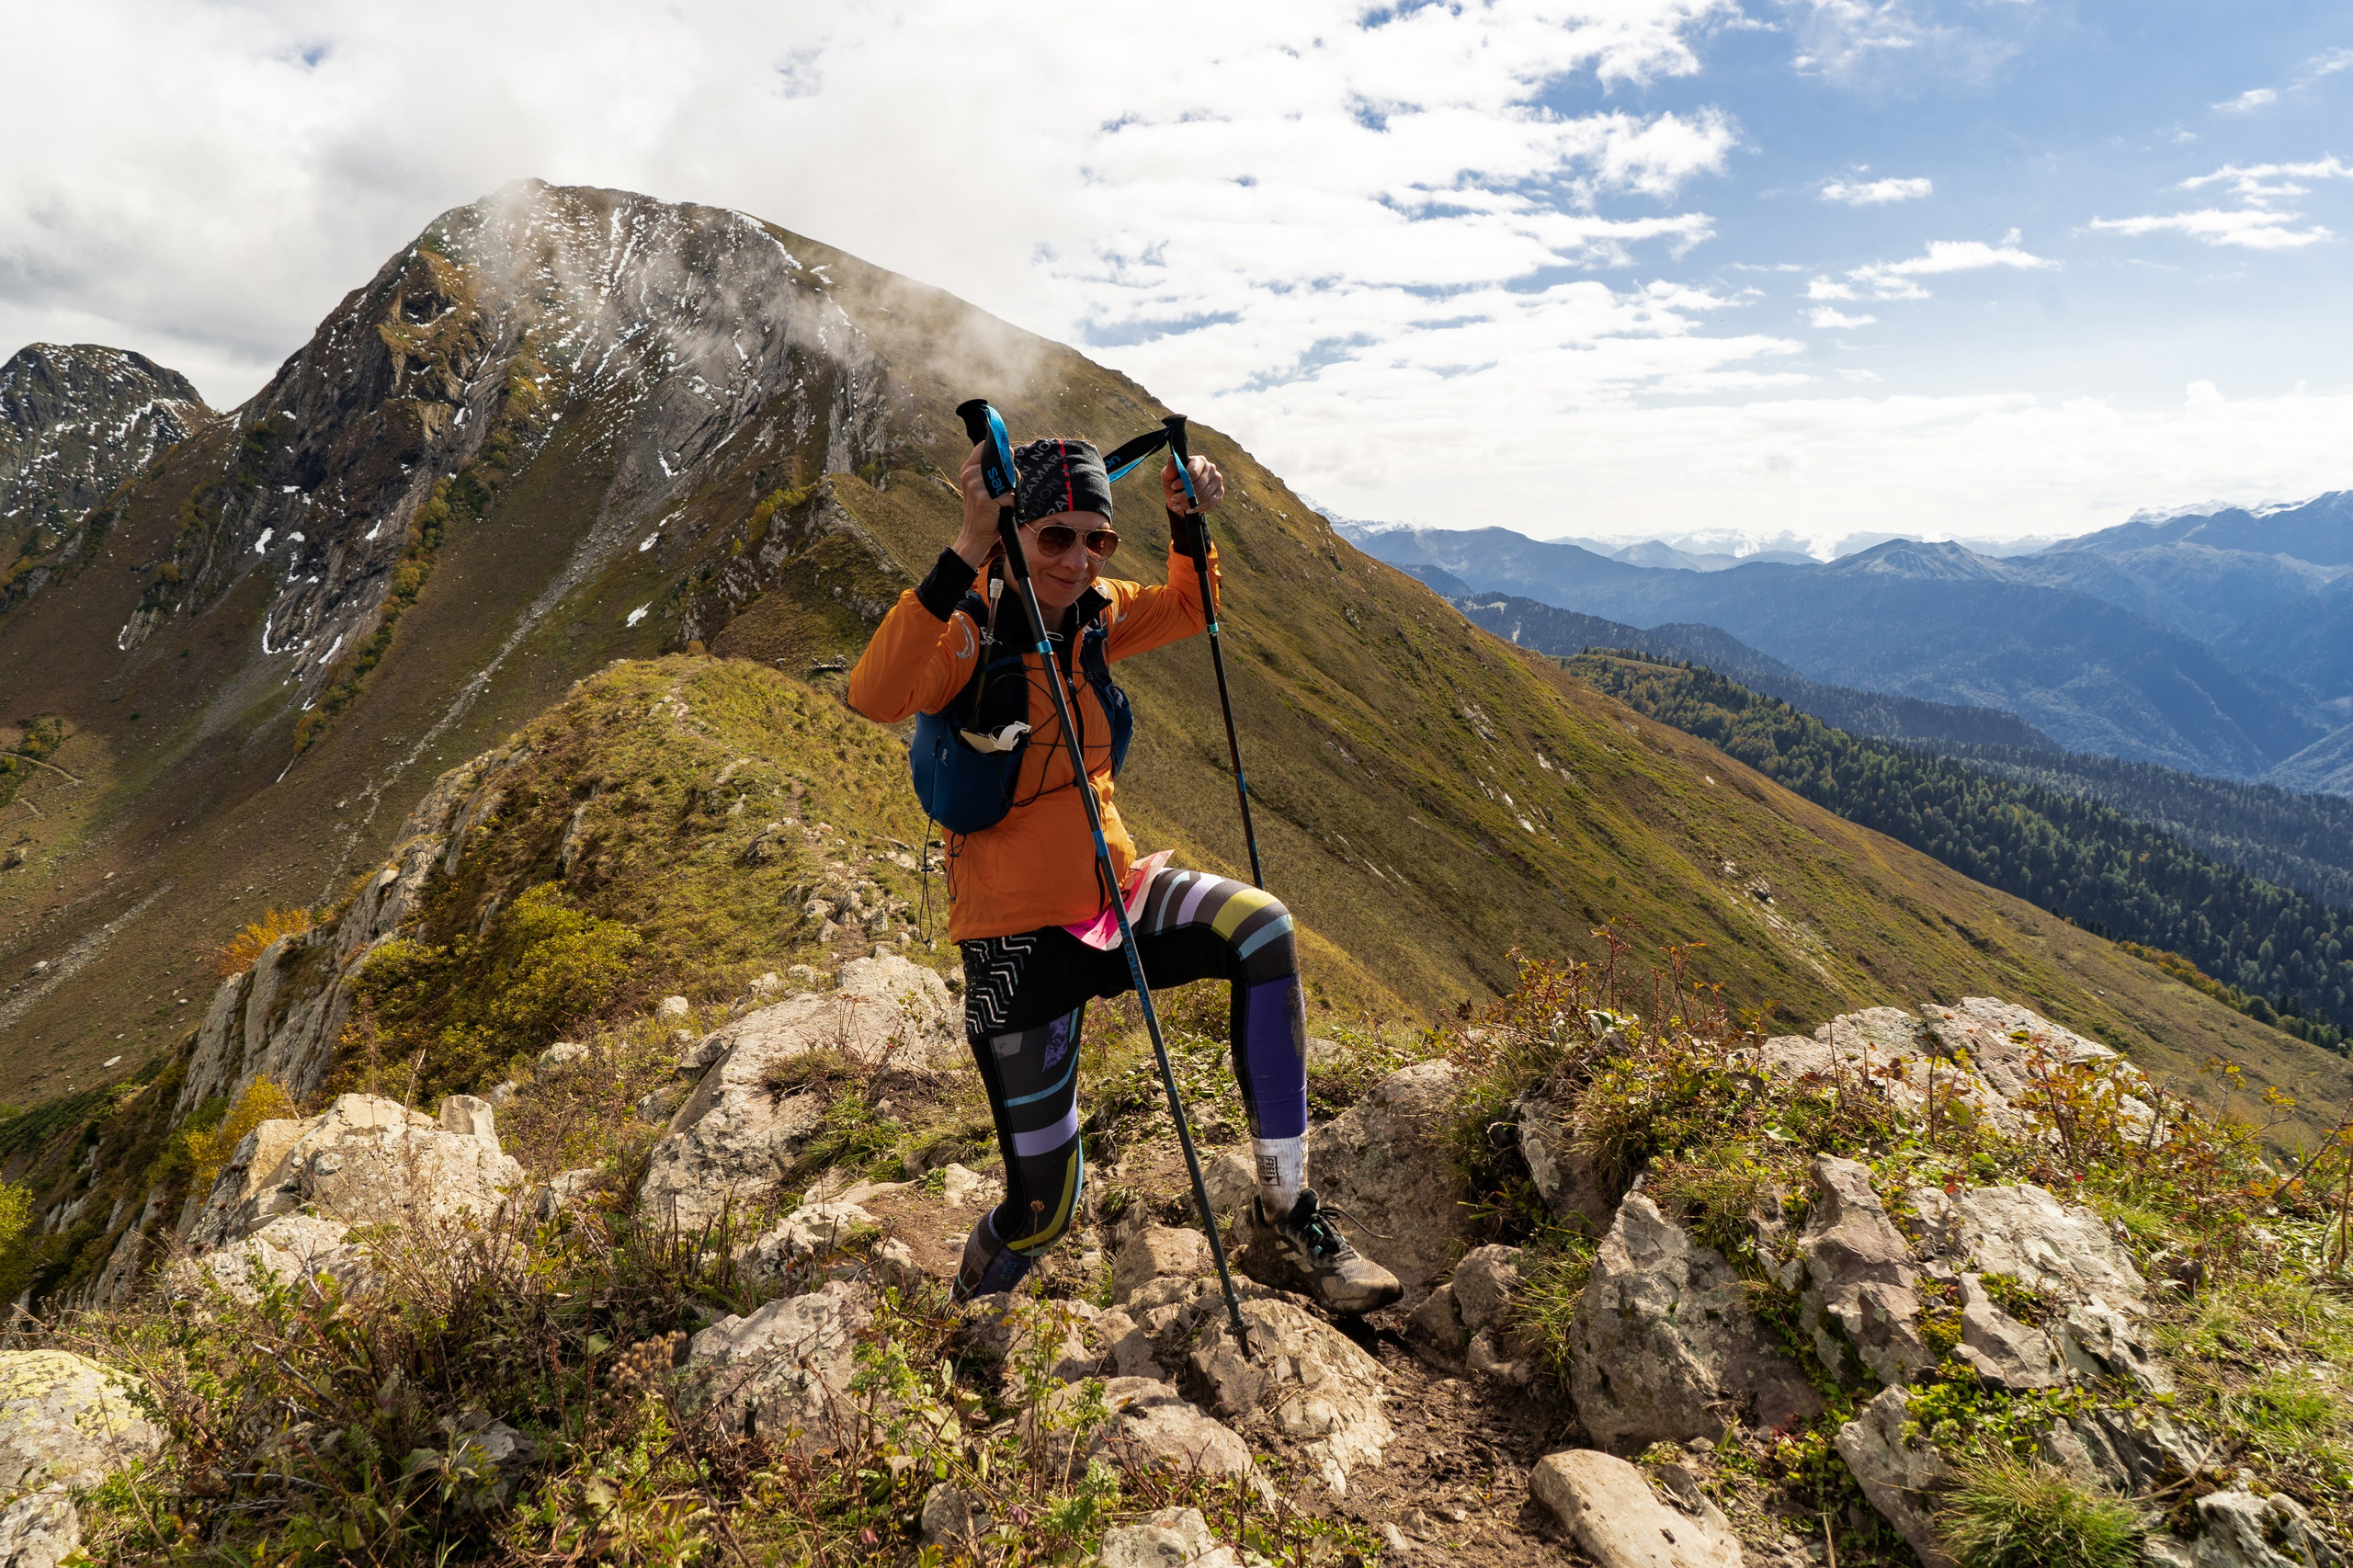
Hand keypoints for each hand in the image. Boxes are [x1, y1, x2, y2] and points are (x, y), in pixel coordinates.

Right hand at [954, 441, 1003, 567]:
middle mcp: (969, 474)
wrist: (975, 535)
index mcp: (968, 469)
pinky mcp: (984, 498)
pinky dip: (1010, 504)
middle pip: (999, 461)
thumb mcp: (983, 487)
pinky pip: (1008, 496)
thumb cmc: (985, 511)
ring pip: (1006, 479)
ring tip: (1003, 501)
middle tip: (1009, 487)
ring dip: (1010, 491)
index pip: (984, 447)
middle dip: (1011, 473)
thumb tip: (1011, 452)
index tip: (1007, 459)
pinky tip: (1002, 510)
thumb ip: (993, 471)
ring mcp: (975, 486)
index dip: (1000, 451)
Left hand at [1162, 455, 1223, 513]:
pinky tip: (1189, 510)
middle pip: (1199, 485)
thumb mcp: (1168, 475)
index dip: (1183, 481)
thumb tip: (1171, 458)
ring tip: (1178, 506)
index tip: (1173, 486)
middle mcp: (1211, 468)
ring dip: (1190, 503)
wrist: (1180, 495)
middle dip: (1185, 495)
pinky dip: (1198, 508)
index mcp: (1199, 460)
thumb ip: (1170, 468)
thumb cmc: (1174, 481)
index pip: (1194, 472)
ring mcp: (1217, 480)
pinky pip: (1210, 502)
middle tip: (1175, 500)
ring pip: (1204, 495)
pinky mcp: (1220, 491)